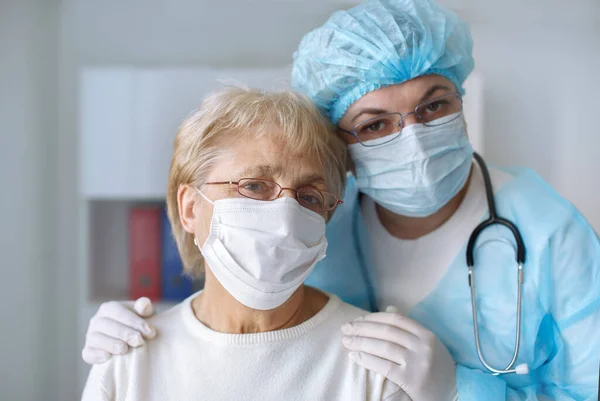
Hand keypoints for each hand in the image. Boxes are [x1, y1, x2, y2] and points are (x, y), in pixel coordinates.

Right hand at [82, 297, 156, 364]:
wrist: (129, 342)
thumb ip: (144, 308)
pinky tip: (108, 358)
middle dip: (124, 333)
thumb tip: (144, 304)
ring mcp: (90, 336)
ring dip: (111, 344)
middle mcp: (96, 321)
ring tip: (124, 349)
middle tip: (138, 341)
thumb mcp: (143, 315)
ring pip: (97, 339)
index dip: (134, 321)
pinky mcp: (88, 352)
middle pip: (107, 325)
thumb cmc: (137, 325)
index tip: (149, 332)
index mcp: (108, 308)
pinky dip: (97, 355)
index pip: (118, 312)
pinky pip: (88, 353)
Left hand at [341, 306, 456, 400]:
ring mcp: (418, 363)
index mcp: (426, 334)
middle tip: (345, 328)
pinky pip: (383, 366)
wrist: (453, 392)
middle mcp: (423, 346)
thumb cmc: (436, 367)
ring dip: (360, 342)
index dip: (374, 317)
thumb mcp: (428, 344)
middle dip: (362, 328)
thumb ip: (409, 327)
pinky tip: (355, 357)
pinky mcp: (411, 380)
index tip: (358, 319)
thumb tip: (388, 308)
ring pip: (383, 347)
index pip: (395, 319)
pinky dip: (366, 359)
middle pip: (386, 331)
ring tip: (346, 341)